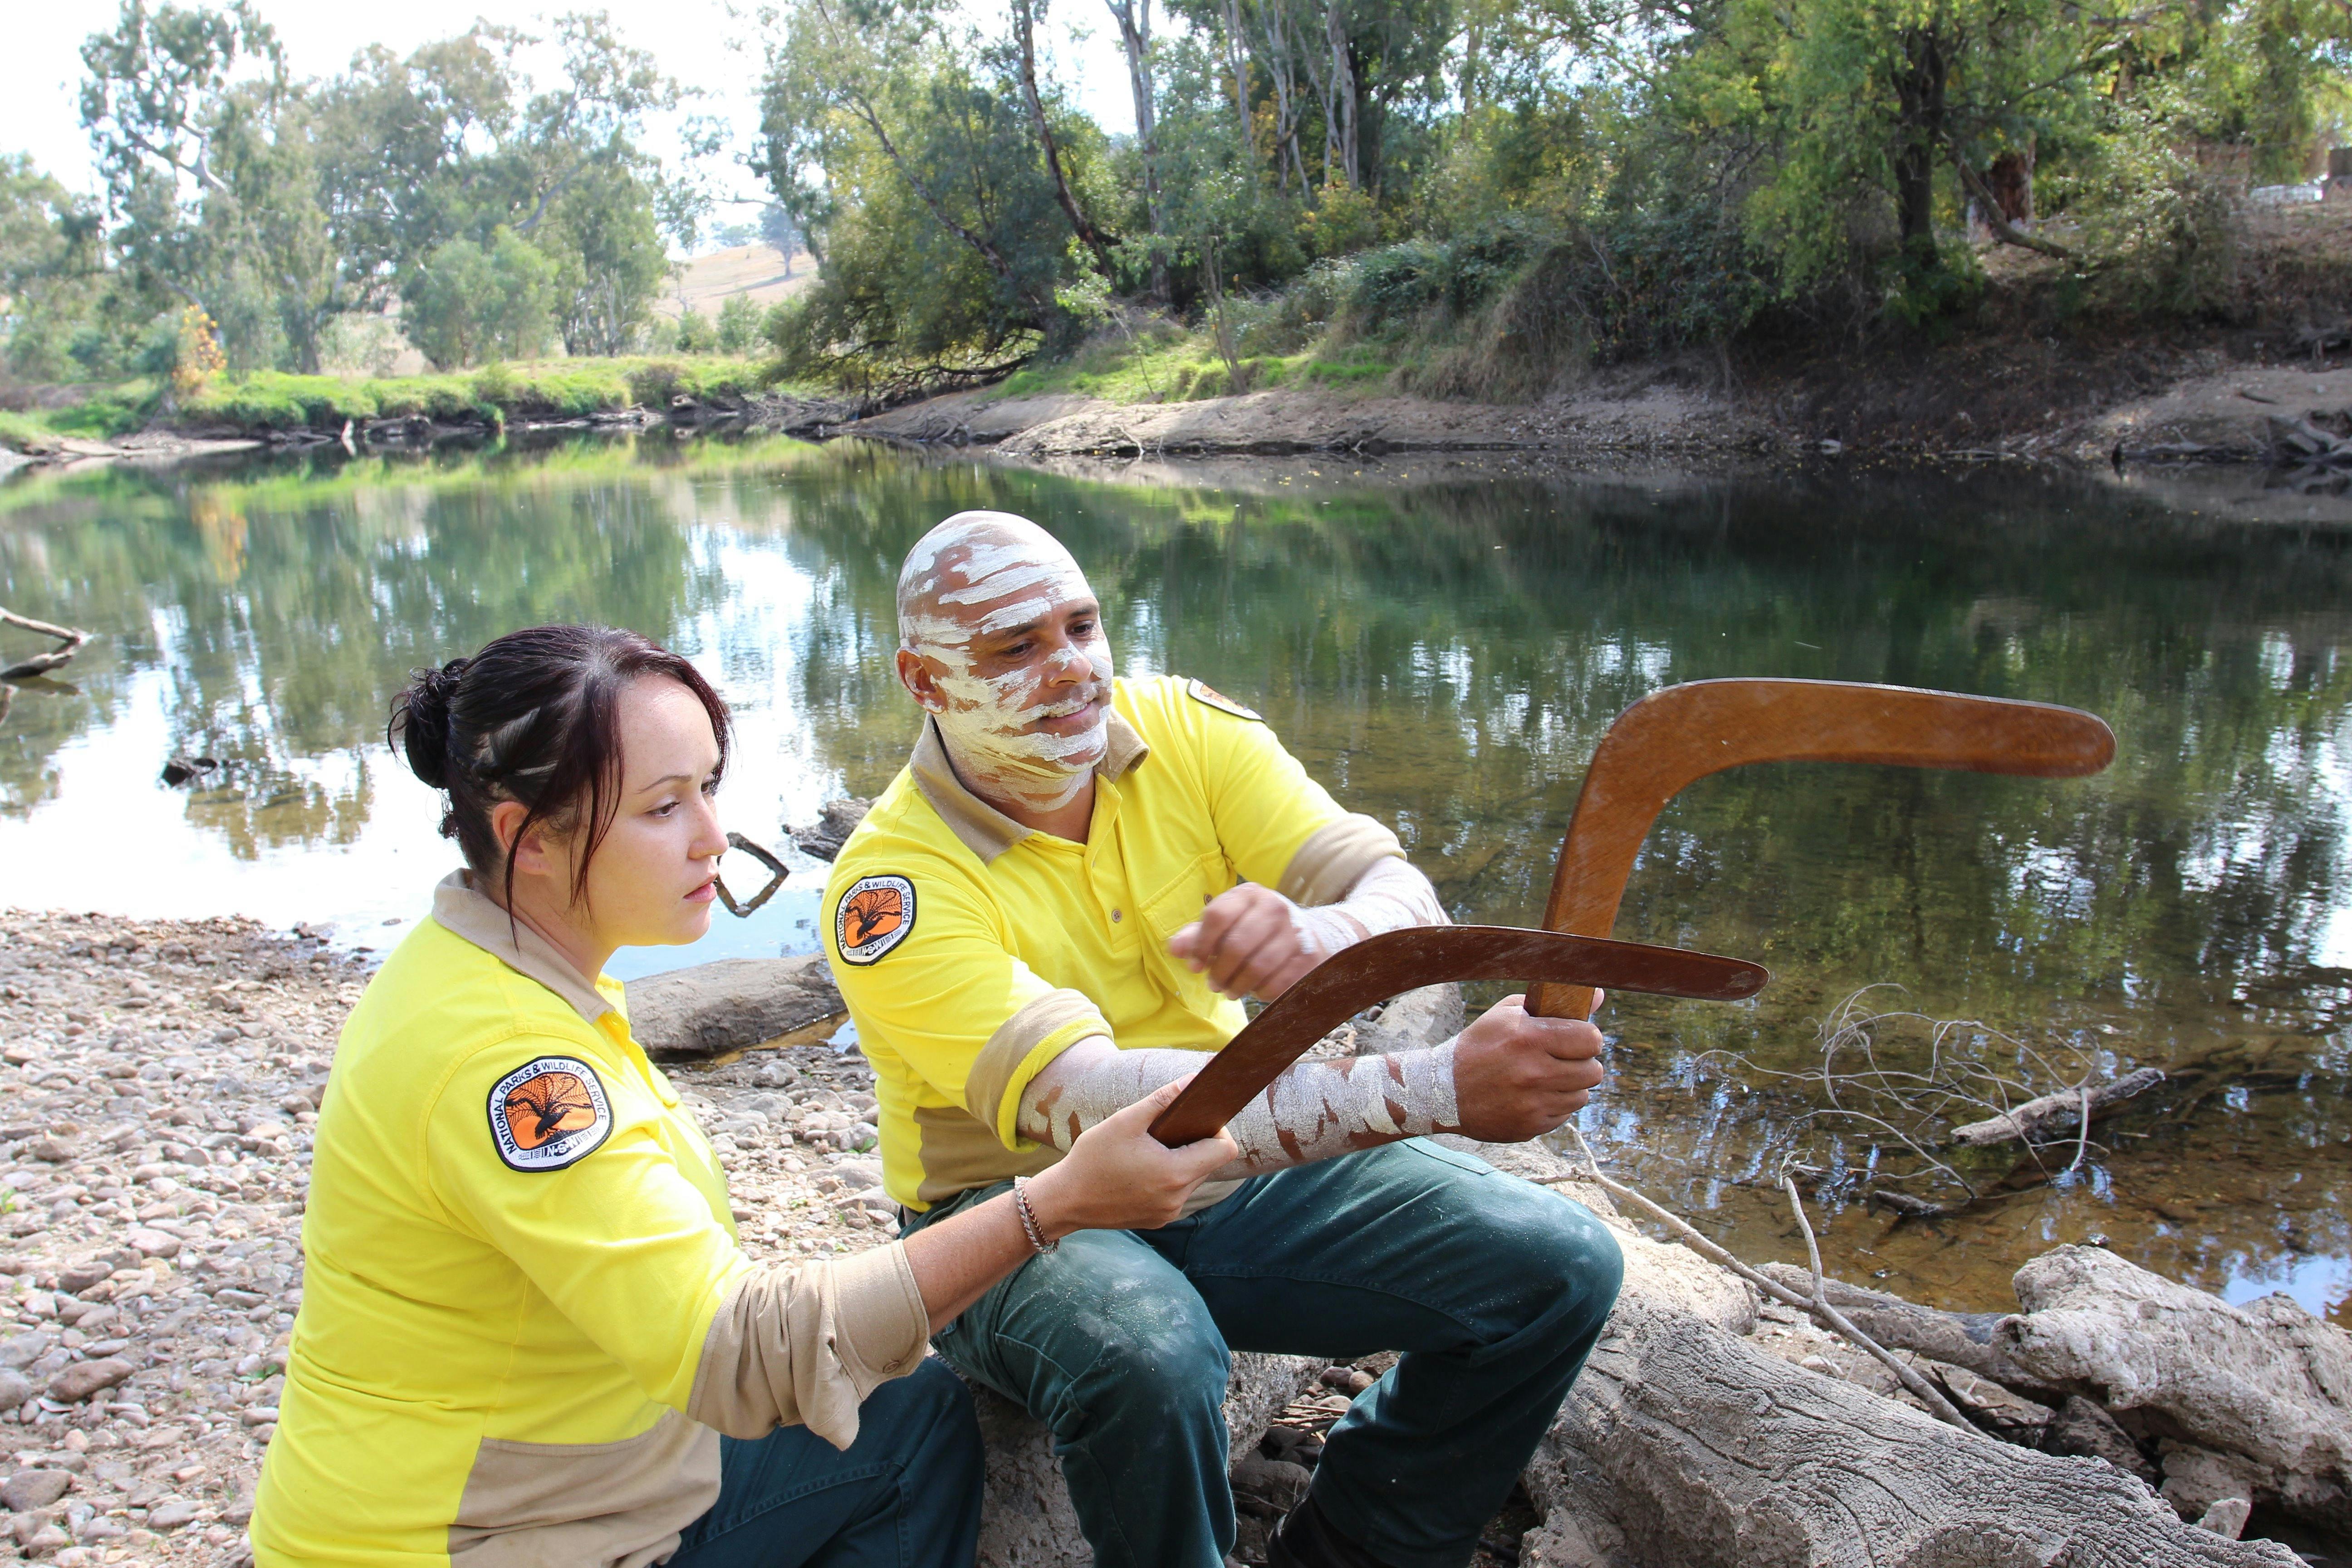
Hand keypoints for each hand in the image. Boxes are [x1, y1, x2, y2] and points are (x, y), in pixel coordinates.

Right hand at [1022, 1078, 1237, 1234]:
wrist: (1064, 1200)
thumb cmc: (1092, 1158)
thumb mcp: (1125, 1121)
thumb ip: (1162, 1100)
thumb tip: (1193, 1081)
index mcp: (1175, 1173)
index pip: (1225, 1149)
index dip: (1217, 1129)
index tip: (1195, 1119)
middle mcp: (1178, 1198)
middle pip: (1209, 1164)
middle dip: (1195, 1144)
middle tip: (1165, 1131)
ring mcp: (1169, 1213)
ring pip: (1193, 1179)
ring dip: (1181, 1162)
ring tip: (1150, 1151)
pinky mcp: (1158, 1221)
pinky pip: (1176, 1195)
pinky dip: (1168, 1180)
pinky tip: (1141, 1171)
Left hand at [1168, 883, 1348, 999]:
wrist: (1303, 934)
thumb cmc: (1253, 930)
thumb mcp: (1226, 925)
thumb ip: (1198, 936)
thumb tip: (1175, 948)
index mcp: (1249, 894)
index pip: (1218, 916)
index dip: (1201, 945)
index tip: (1195, 966)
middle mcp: (1274, 907)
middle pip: (1236, 945)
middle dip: (1219, 972)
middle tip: (1214, 984)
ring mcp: (1294, 932)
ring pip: (1257, 967)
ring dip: (1237, 986)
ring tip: (1230, 990)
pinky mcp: (1307, 957)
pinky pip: (1276, 982)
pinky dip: (1260, 992)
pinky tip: (1254, 989)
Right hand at [1449, 992, 1606, 1141]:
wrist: (1443, 1090)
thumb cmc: (1479, 1045)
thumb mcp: (1507, 1014)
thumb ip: (1552, 1003)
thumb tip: (1599, 995)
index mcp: (1528, 1038)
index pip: (1591, 1039)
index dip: (1588, 1038)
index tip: (1578, 1038)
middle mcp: (1534, 1072)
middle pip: (1594, 1071)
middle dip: (1582, 1063)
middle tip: (1564, 1059)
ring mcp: (1533, 1104)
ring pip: (1582, 1095)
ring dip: (1570, 1086)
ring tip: (1546, 1078)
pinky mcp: (1530, 1127)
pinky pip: (1564, 1115)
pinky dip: (1554, 1105)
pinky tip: (1533, 1096)